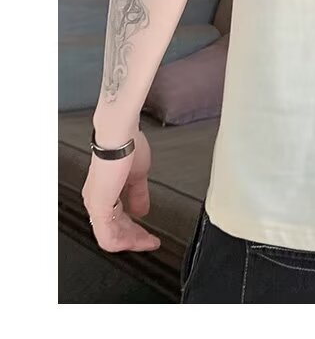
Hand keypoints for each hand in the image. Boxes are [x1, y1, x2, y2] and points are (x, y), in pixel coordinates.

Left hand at [81, 127, 160, 251]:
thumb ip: (138, 195)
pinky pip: (108, 237)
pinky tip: (140, 241)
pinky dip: (125, 242)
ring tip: (149, 242)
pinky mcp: (99, 208)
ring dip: (132, 241)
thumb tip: (141, 210)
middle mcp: (98, 200)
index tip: (150, 234)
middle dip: (135, 238)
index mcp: (105, 192)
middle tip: (151, 241)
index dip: (134, 229)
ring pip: (111, 236)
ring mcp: (96, 206)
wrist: (120, 136)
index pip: (118, 219)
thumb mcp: (137, 176)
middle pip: (114, 230)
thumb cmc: (127, 146)